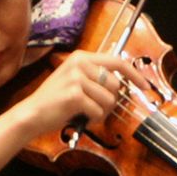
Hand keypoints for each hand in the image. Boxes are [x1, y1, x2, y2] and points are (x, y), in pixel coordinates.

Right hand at [4, 50, 144, 136]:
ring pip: (109, 99)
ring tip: (84, 111)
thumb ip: (96, 77)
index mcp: (81, 57)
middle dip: (110, 101)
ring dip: (100, 111)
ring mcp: (77, 77)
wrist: (32, 114)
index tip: (144, 85)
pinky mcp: (75, 94)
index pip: (117, 61)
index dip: (134, 74)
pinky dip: (92, 118)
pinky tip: (79, 116)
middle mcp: (79, 63)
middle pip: (115, 84)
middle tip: (95, 107)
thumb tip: (123, 83)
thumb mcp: (75, 80)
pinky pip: (98, 110)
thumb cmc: (55, 101)